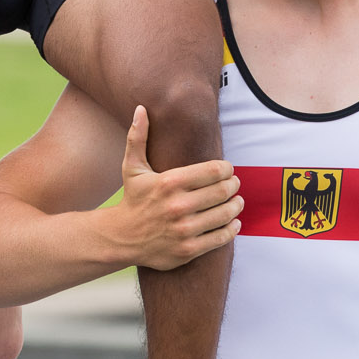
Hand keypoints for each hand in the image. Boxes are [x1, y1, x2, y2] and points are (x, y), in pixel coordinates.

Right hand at [104, 107, 239, 271]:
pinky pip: (221, 237)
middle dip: (233, 186)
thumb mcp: (132, 167)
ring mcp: (185, 229)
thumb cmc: (132, 199)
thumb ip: (137, 137)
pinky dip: (232, 228)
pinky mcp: (189, 249)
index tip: (228, 170)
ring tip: (236, 201)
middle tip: (234, 185)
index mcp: (170, 183)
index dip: (227, 169)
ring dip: (236, 206)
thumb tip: (140, 108)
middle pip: (224, 191)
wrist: (121, 238)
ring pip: (226, 214)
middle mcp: (179, 206)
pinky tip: (233, 222)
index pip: (215, 171)